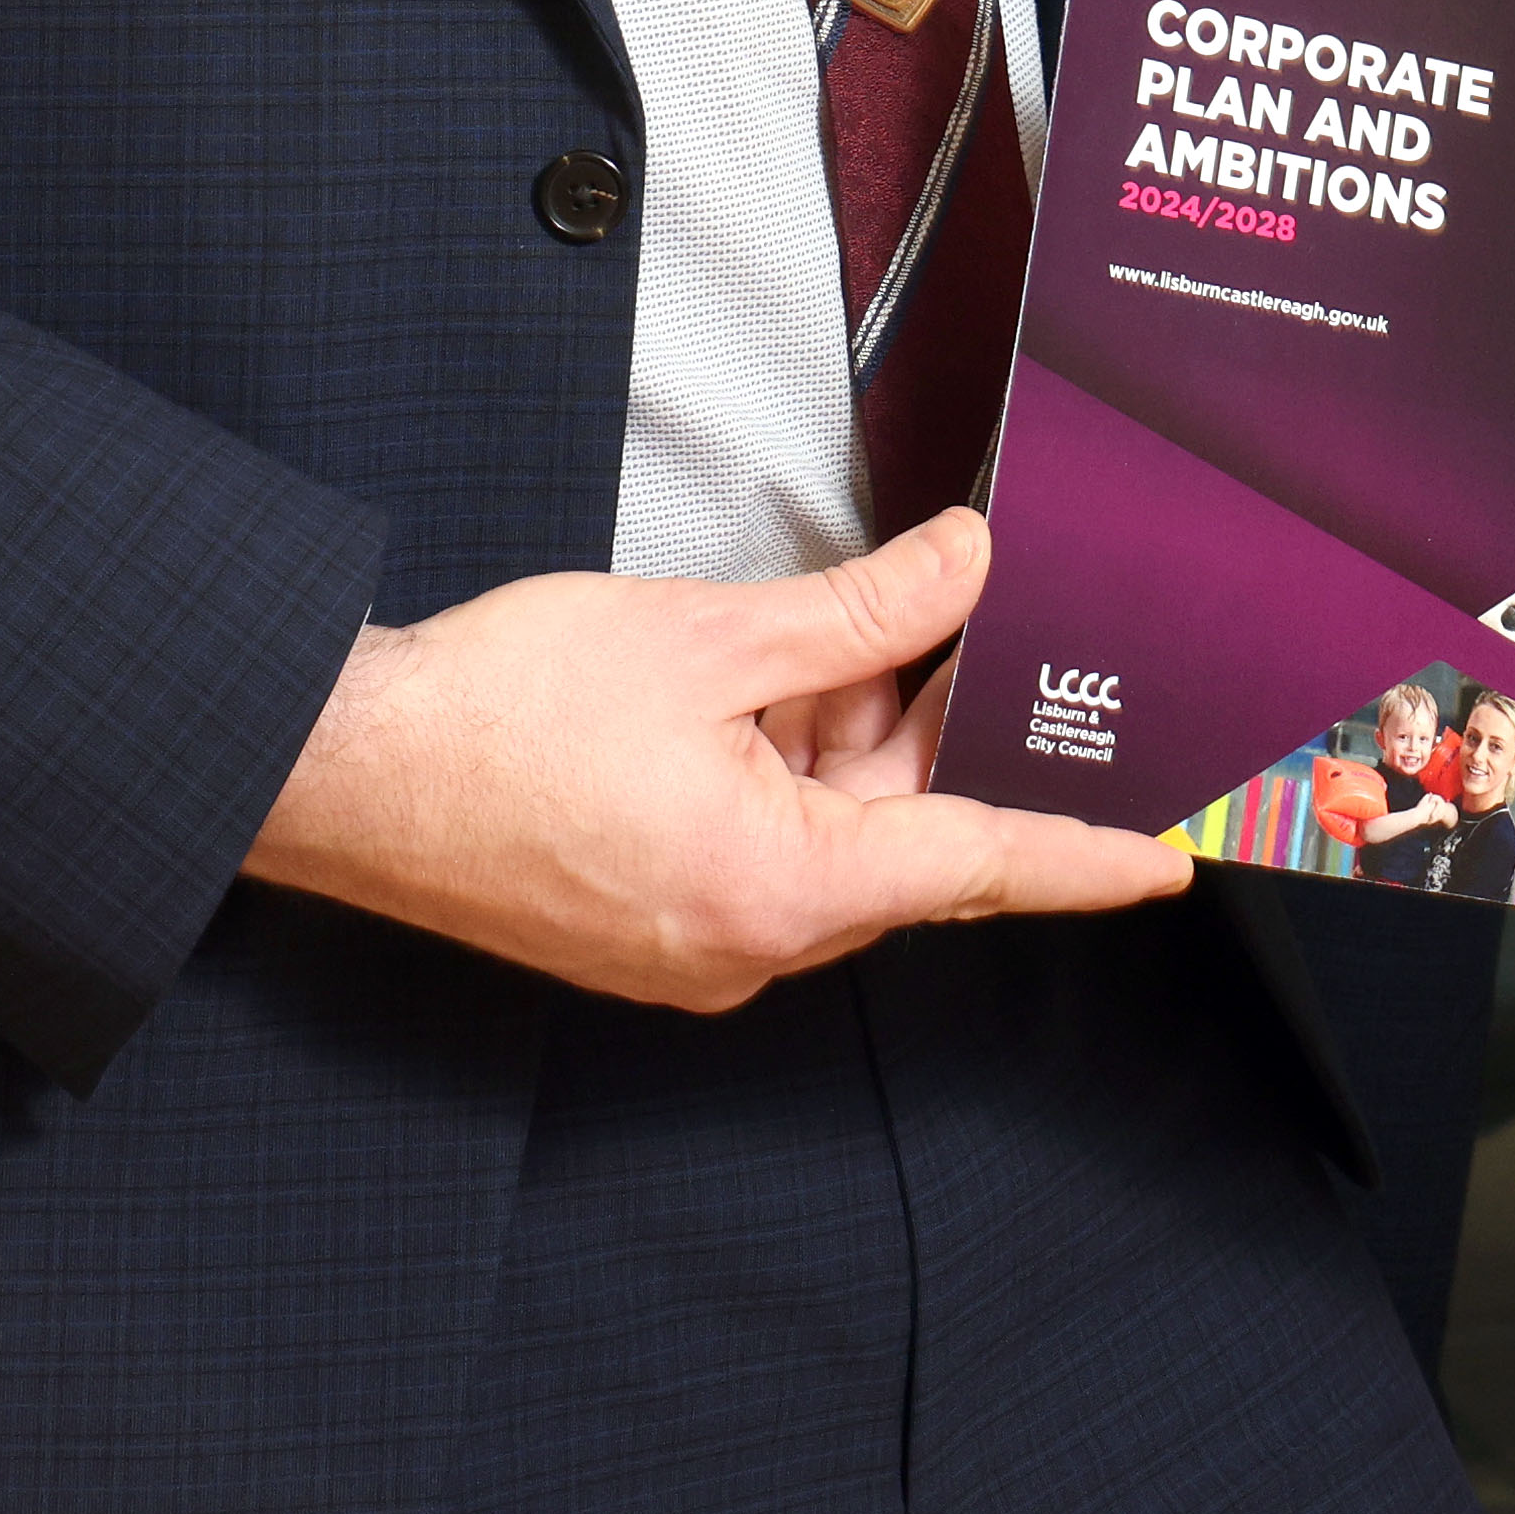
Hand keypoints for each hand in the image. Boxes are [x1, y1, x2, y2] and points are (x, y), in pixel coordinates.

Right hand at [240, 512, 1189, 1002]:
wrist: (337, 770)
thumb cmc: (495, 713)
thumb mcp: (708, 637)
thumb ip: (860, 612)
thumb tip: (968, 566)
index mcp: (775, 891)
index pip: (979, 868)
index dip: (1090, 855)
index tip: (1177, 858)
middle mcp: (745, 946)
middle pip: (902, 838)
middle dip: (924, 725)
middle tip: (948, 614)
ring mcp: (693, 947)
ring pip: (832, 836)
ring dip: (839, 736)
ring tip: (806, 632)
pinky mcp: (649, 926)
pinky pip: (765, 849)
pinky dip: (779, 766)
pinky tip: (755, 681)